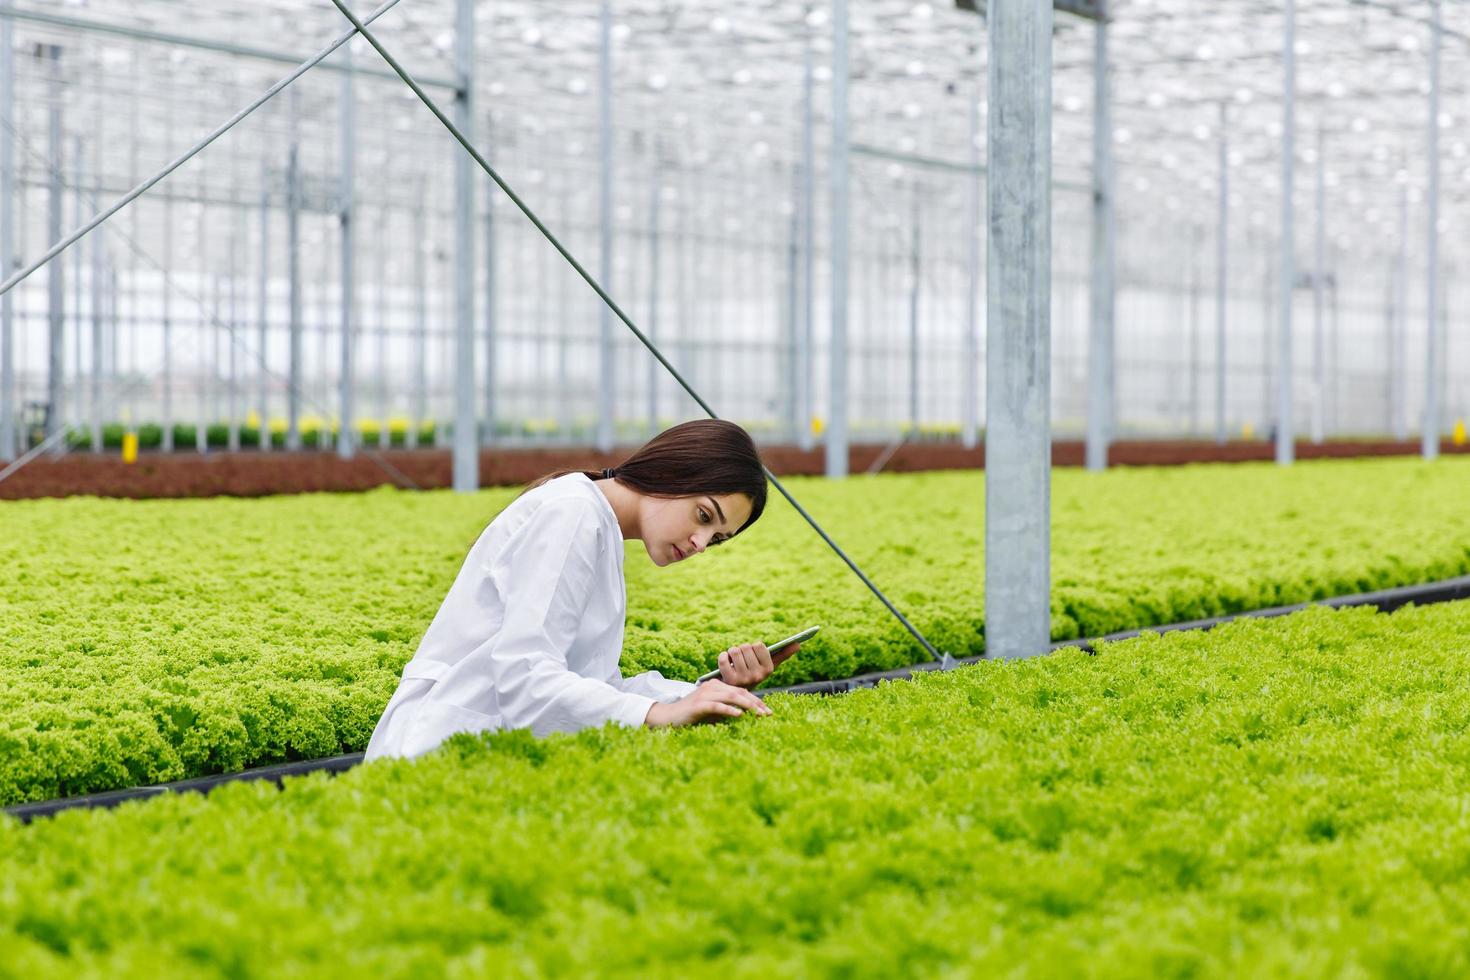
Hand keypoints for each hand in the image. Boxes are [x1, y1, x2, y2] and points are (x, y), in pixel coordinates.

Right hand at [644, 680, 771, 727]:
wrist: (668, 717)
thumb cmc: (691, 716)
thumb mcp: (712, 711)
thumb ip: (727, 709)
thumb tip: (747, 715)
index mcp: (716, 686)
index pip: (741, 690)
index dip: (756, 700)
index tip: (768, 710)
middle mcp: (712, 686)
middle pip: (739, 692)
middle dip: (756, 703)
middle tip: (769, 713)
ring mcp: (705, 694)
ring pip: (731, 697)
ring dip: (748, 706)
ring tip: (760, 714)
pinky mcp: (699, 705)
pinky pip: (717, 706)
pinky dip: (730, 710)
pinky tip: (740, 715)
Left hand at [715, 640, 801, 689]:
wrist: (735, 693)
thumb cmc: (753, 674)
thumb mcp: (767, 666)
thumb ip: (783, 654)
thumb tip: (798, 644)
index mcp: (768, 669)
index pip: (759, 645)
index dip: (753, 647)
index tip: (752, 655)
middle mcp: (757, 676)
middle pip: (745, 647)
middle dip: (742, 650)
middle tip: (741, 660)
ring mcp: (743, 678)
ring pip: (734, 651)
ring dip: (731, 652)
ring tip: (733, 661)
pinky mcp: (729, 679)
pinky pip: (723, 658)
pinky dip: (722, 656)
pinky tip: (725, 662)